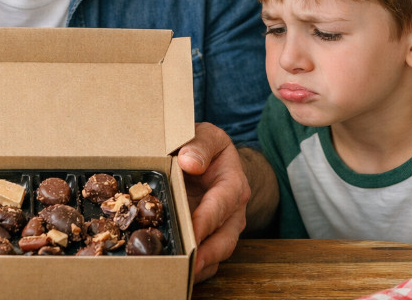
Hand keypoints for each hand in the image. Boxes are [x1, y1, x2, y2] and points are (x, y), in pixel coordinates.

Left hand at [176, 122, 250, 281]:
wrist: (209, 158)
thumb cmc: (205, 147)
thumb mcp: (205, 136)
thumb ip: (199, 144)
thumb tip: (190, 162)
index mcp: (232, 184)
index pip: (220, 205)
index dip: (206, 221)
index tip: (192, 235)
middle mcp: (233, 211)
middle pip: (225, 239)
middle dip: (207, 255)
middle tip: (188, 267)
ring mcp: (224, 228)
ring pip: (218, 254)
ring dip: (201, 267)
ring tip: (181, 275)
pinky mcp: (212, 238)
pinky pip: (209, 259)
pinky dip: (196, 269)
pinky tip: (178, 273)